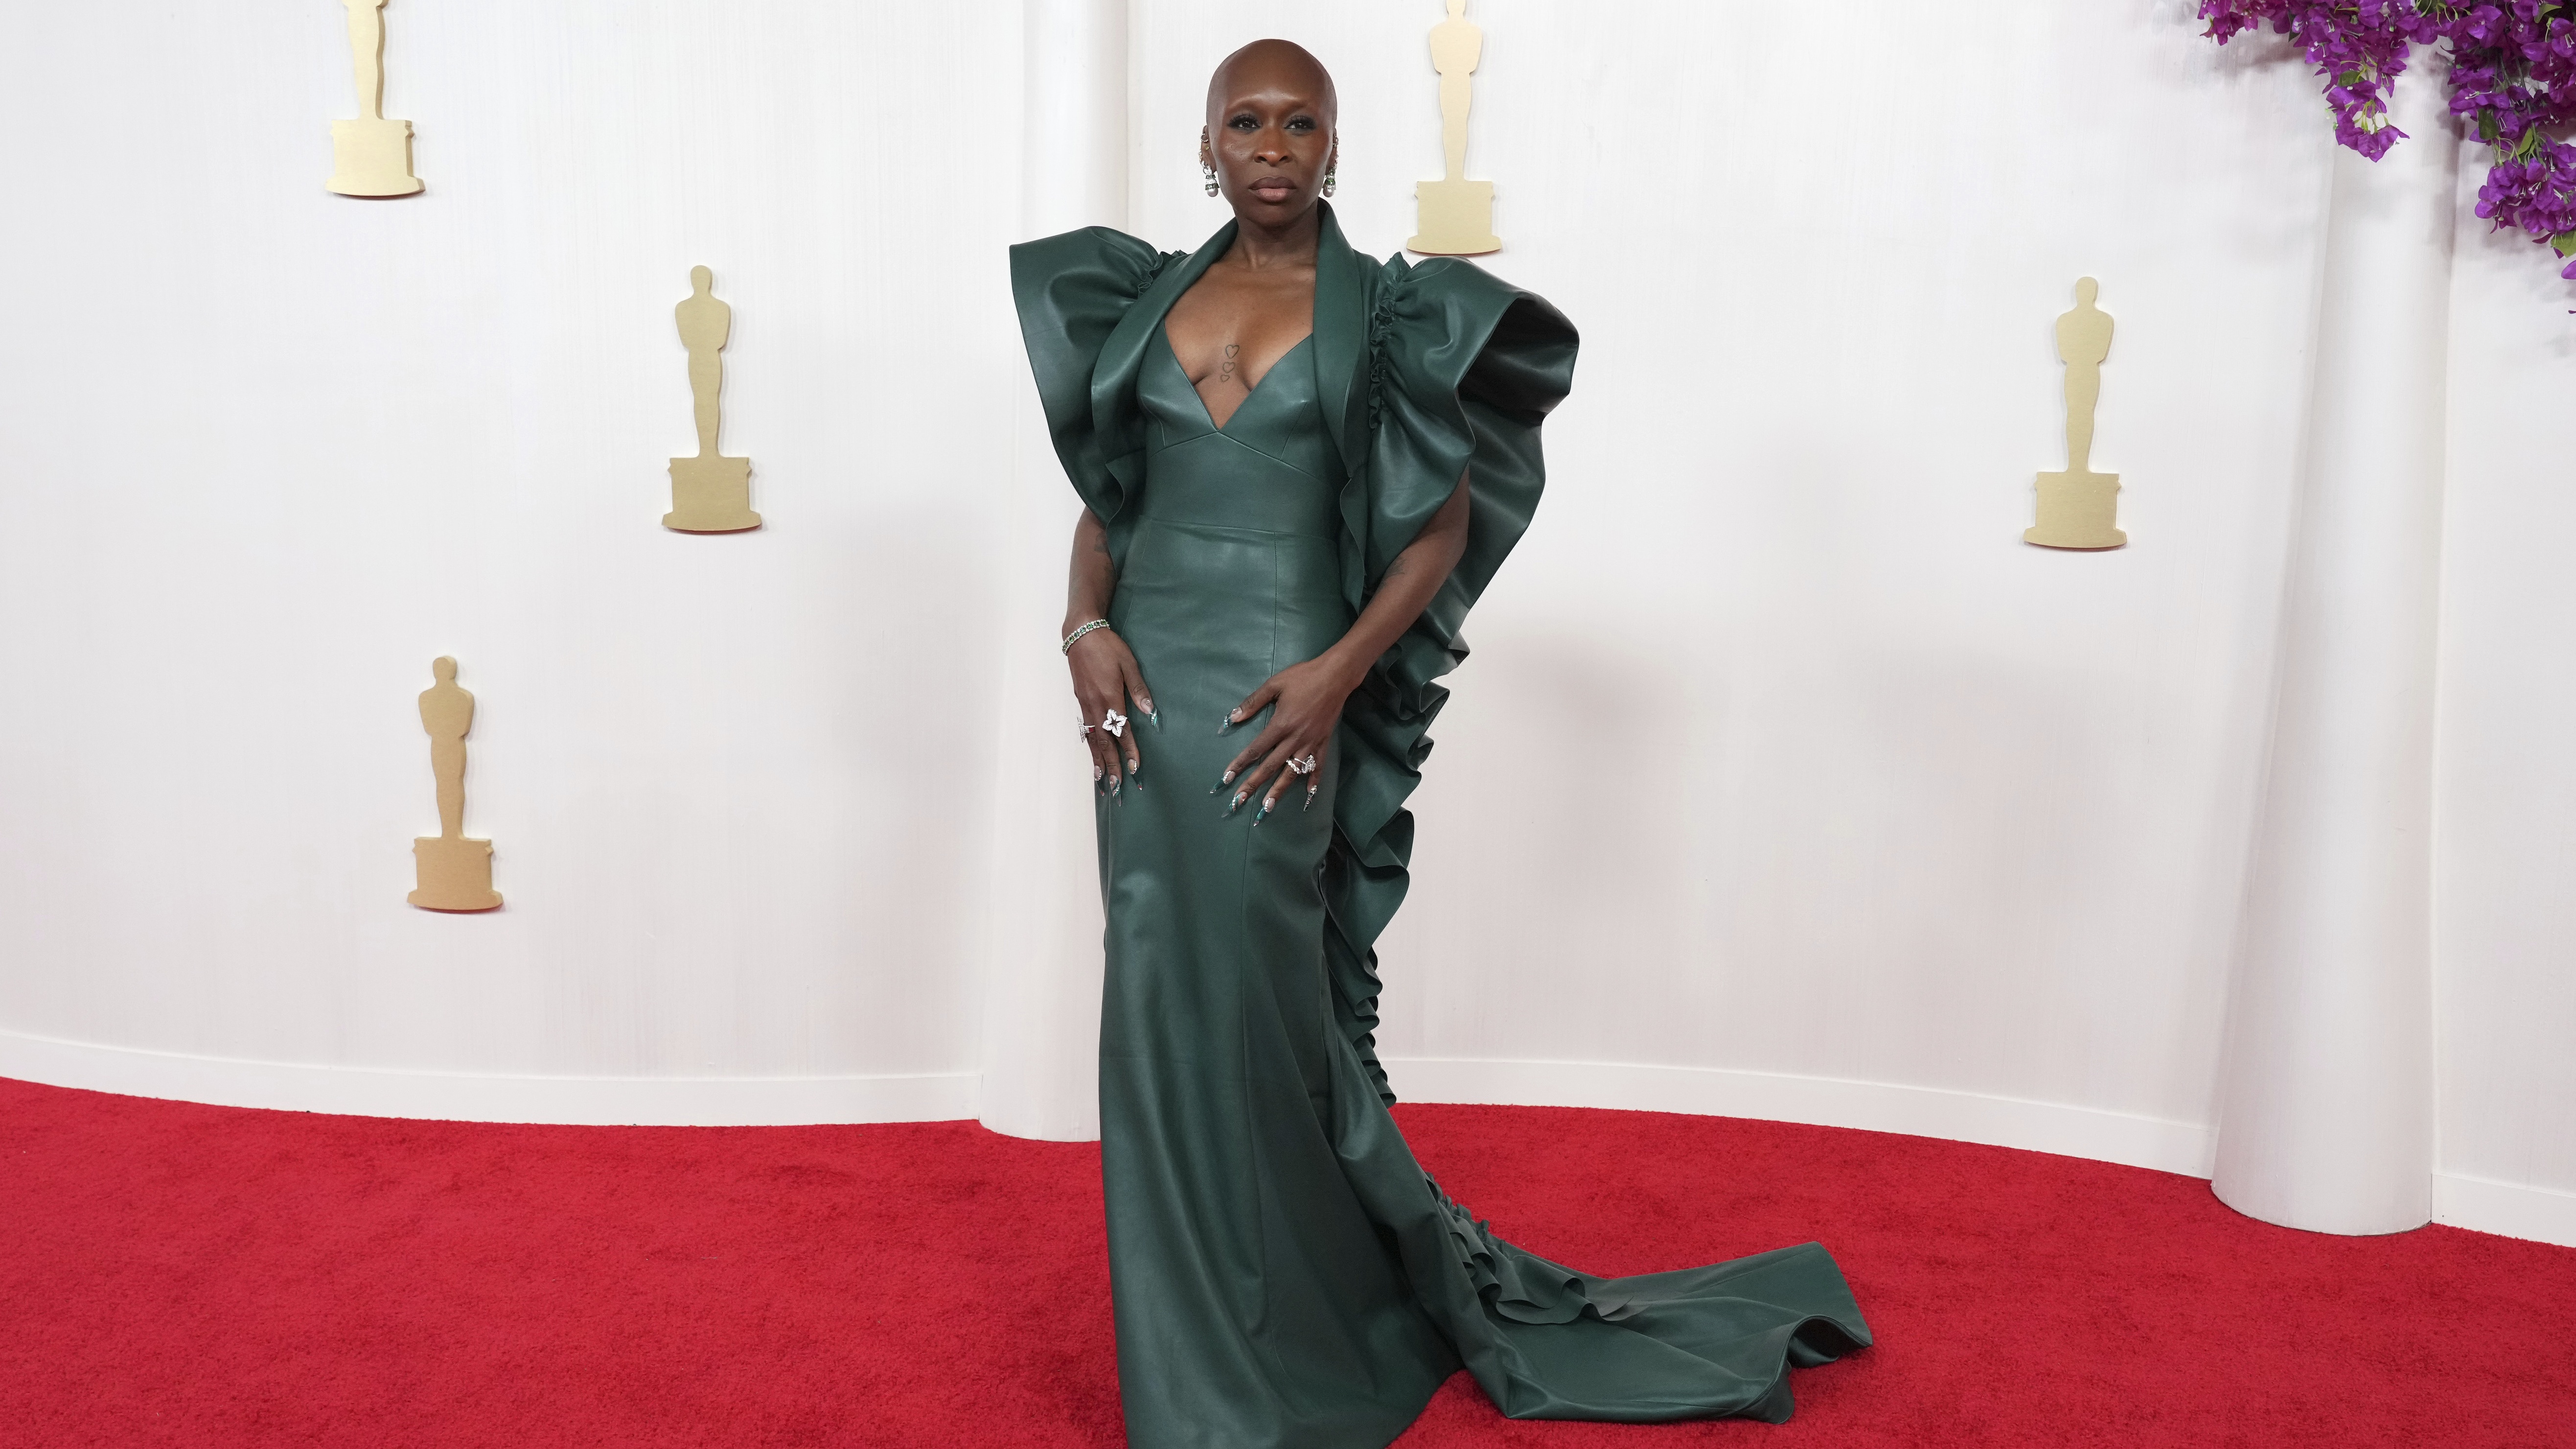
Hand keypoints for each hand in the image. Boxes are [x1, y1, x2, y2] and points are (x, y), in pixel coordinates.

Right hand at [1068, 626, 1152, 792]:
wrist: (1080, 634)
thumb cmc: (1108, 647)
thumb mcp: (1128, 664)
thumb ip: (1139, 689)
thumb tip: (1150, 712)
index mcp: (1110, 697)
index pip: (1122, 730)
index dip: (1129, 751)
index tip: (1135, 768)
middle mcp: (1095, 705)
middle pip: (1104, 742)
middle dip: (1111, 765)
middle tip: (1117, 786)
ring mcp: (1085, 704)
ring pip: (1092, 739)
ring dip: (1097, 761)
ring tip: (1101, 780)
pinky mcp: (1080, 701)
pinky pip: (1086, 729)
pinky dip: (1089, 746)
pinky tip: (1092, 755)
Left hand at [1218, 652, 1358, 820]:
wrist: (1336, 676)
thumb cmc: (1303, 677)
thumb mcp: (1275, 685)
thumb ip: (1253, 702)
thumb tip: (1232, 718)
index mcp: (1281, 724)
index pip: (1255, 750)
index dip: (1239, 765)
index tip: (1226, 779)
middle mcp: (1295, 738)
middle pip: (1270, 767)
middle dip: (1253, 785)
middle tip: (1239, 802)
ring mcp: (1311, 743)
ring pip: (1292, 772)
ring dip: (1279, 791)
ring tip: (1268, 807)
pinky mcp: (1324, 742)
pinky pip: (1318, 765)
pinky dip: (1313, 780)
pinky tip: (1308, 794)